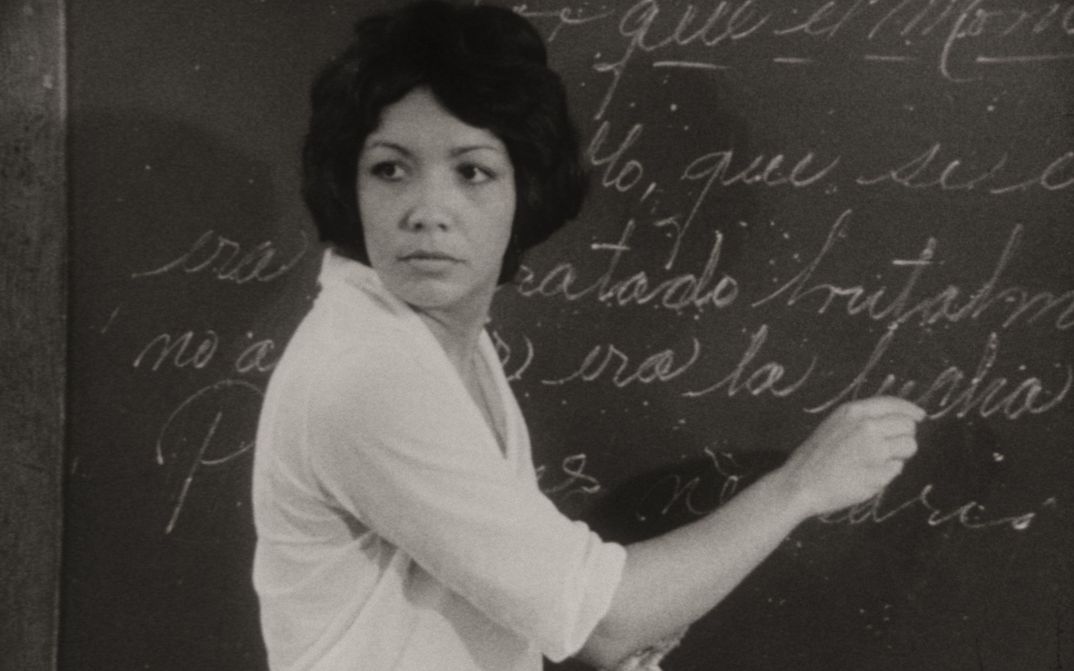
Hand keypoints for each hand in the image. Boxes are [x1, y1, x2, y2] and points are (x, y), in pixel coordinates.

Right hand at [776, 396, 924, 516]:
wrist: (800, 483)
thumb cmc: (816, 455)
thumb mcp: (835, 424)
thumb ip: (863, 419)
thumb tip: (899, 418)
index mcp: (854, 412)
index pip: (895, 404)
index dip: (911, 410)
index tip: (920, 416)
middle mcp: (868, 427)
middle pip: (908, 426)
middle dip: (904, 435)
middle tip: (889, 446)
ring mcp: (875, 451)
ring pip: (909, 447)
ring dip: (899, 454)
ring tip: (876, 461)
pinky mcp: (879, 474)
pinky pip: (897, 469)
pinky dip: (887, 473)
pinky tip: (866, 475)